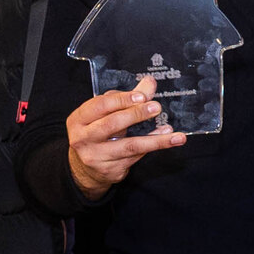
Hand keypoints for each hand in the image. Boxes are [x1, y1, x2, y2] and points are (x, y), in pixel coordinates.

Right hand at [67, 76, 185, 201]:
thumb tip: (149, 83)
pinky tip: (166, 139)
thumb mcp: (104, 114)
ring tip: (174, 134)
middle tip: (156, 107)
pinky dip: (153, 146)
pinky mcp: (110, 170)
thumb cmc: (96, 133)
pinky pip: (136, 156)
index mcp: (78, 119)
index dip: (122, 99)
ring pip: (130, 146)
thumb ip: (127, 98)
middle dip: (136, 114)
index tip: (142, 96)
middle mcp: (83, 139)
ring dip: (155, 139)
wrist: (85, 168)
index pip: (101, 105)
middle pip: (112, 124)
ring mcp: (96, 157)